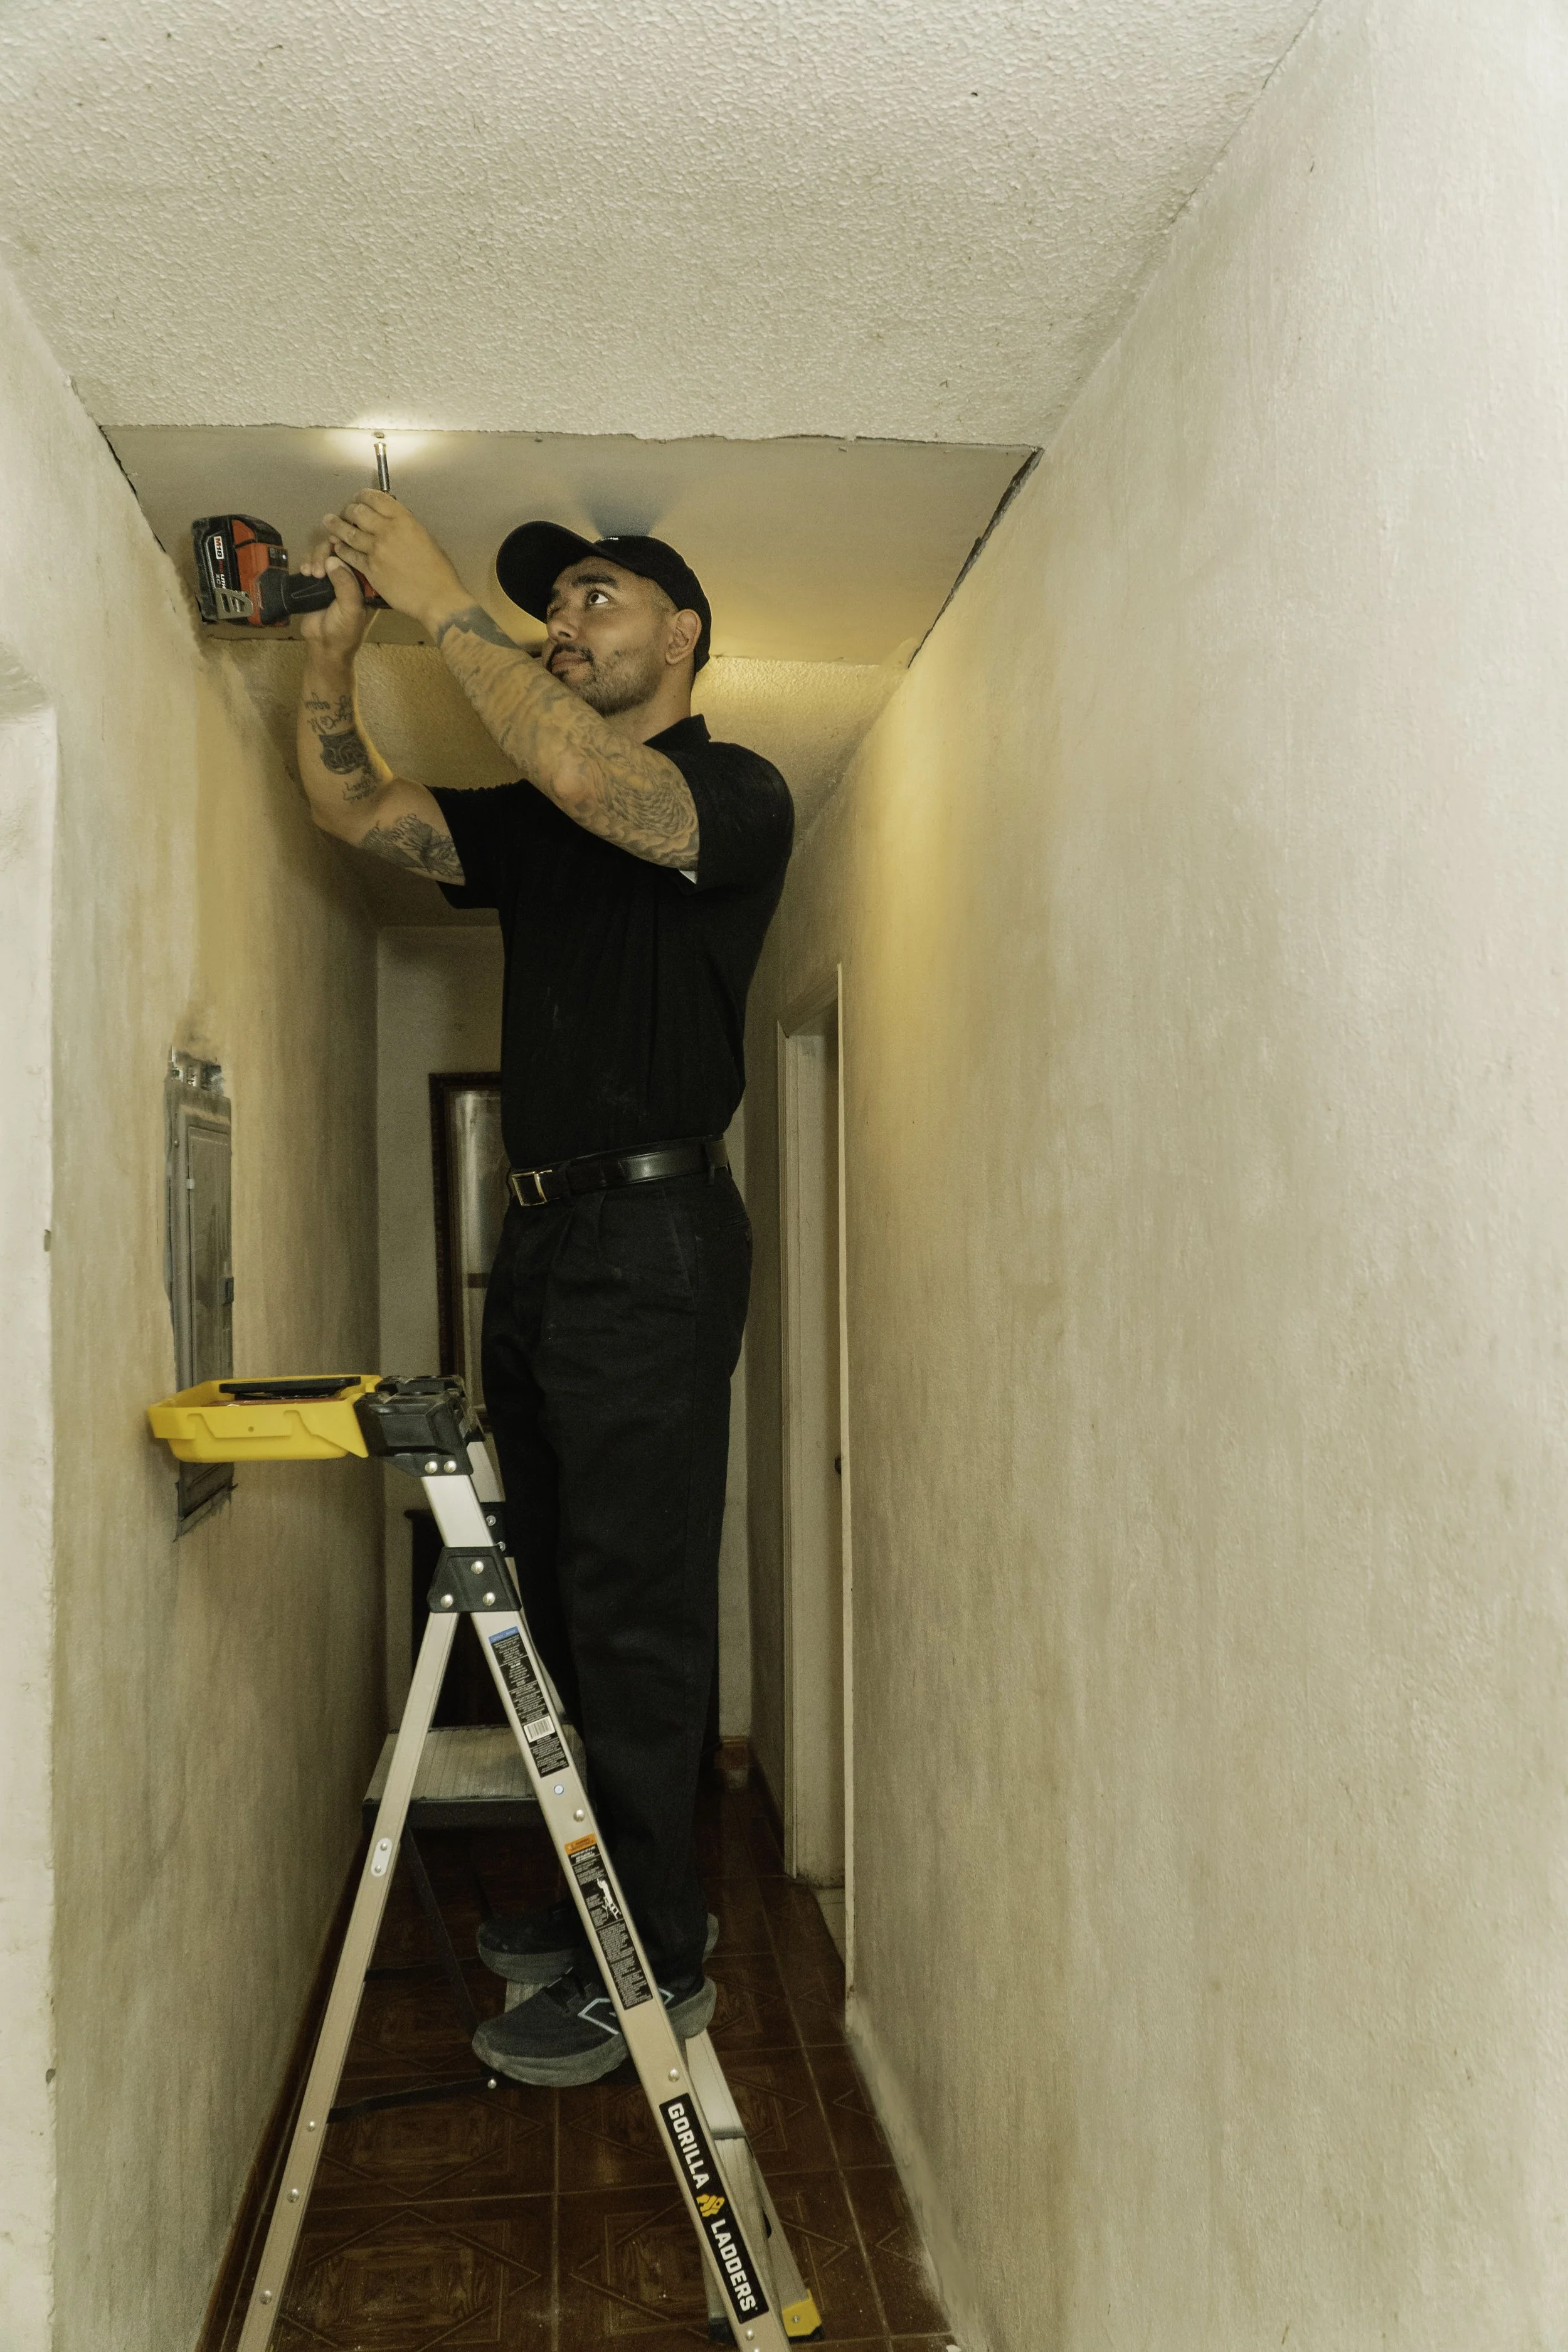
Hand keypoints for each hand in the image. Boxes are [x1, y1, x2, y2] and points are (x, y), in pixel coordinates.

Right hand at [296, 554, 373, 657]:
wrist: (324, 647)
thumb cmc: (344, 631)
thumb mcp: (351, 608)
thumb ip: (345, 583)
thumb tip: (333, 560)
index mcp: (366, 582)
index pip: (359, 555)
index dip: (347, 546)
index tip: (335, 542)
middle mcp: (351, 577)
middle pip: (339, 550)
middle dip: (326, 554)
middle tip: (318, 571)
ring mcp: (334, 578)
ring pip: (324, 554)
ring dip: (314, 558)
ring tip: (310, 574)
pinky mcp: (317, 581)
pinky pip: (312, 563)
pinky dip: (306, 563)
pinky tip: (304, 572)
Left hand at [310, 488, 468, 633]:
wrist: (437, 598)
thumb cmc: (439, 571)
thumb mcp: (426, 538)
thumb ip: (407, 527)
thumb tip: (394, 521)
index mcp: (404, 519)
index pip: (376, 497)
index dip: (363, 496)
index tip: (359, 498)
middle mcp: (387, 530)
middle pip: (357, 511)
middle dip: (348, 510)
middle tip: (345, 512)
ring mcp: (376, 550)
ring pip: (348, 532)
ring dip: (336, 525)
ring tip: (328, 521)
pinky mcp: (370, 569)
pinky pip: (349, 554)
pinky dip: (341, 549)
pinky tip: (337, 547)